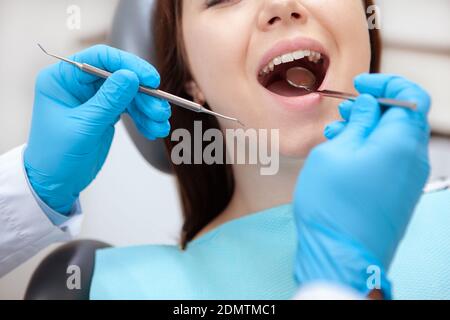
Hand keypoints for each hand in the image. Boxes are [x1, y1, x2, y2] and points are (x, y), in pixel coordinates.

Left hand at [24, 45, 170, 213]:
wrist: (55, 184)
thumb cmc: (56, 157)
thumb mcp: (84, 127)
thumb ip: (109, 101)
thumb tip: (131, 76)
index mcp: (62, 79)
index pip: (99, 58)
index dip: (128, 65)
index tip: (151, 80)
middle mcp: (78, 84)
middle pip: (120, 76)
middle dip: (143, 94)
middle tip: (159, 111)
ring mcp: (93, 99)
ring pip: (129, 93)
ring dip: (148, 108)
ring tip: (160, 125)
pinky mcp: (105, 113)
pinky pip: (130, 109)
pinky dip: (144, 119)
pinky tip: (153, 129)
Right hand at [293, 74, 430, 297]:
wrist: (341, 255)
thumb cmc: (332, 205)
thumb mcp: (335, 153)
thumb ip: (357, 123)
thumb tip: (369, 106)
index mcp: (401, 143)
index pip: (411, 96)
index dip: (387, 83)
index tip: (361, 83)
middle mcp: (413, 160)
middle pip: (402, 118)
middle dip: (372, 108)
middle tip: (343, 111)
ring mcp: (409, 179)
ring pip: (394, 140)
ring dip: (368, 130)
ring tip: (335, 135)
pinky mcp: (400, 194)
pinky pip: (391, 161)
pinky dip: (371, 150)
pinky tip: (344, 156)